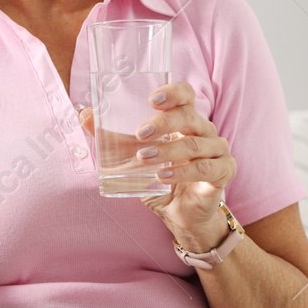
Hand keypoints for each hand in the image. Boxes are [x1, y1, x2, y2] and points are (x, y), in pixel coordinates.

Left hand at [79, 81, 235, 250]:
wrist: (180, 215)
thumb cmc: (160, 179)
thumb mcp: (132, 157)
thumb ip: (112, 137)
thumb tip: (83, 114)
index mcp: (185, 121)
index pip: (186, 96)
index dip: (173, 92)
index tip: (152, 99)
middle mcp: (204, 131)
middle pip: (189, 117)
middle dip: (163, 122)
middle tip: (140, 134)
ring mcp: (217, 151)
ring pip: (195, 144)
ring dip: (168, 150)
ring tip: (144, 159)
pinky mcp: (223, 173)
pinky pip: (207, 168)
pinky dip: (184, 172)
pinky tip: (164, 176)